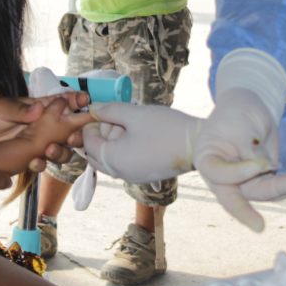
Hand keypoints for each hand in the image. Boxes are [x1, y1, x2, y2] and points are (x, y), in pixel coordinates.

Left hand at [16, 99, 95, 156]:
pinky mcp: (26, 160)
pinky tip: (34, 162)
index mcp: (36, 109)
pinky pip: (41, 164)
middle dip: (76, 134)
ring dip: (61, 152)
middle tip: (72, 136)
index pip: (61, 103)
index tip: (85, 100)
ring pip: (60, 151)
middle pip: (68, 131)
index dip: (75, 101)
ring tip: (50, 149)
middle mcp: (40, 127)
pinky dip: (41, 164)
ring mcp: (35, 145)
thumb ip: (19, 109)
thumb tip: (39, 108)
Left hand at [82, 102, 202, 182]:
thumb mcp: (135, 114)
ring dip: (112, 141)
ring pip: (109, 159)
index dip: (89, 124)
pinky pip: (123, 163)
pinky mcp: (143, 175)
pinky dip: (122, 149)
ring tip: (128, 123)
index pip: (88, 142)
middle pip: (95, 154)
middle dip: (99, 134)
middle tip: (114, 116)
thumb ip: (110, 110)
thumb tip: (93, 108)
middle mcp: (120, 173)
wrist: (198, 145)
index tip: (100, 109)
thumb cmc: (167, 128)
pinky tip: (136, 133)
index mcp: (114, 159)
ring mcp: (132, 176)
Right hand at [192, 88, 285, 232]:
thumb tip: (268, 169)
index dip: (241, 172)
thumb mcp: (240, 127)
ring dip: (279, 189)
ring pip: (258, 192)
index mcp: (207, 158)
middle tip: (259, 227)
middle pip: (234, 195)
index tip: (263, 163)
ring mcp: (240, 179)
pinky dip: (284, 187)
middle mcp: (221, 175)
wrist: (246, 106)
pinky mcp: (258, 178)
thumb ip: (251, 150)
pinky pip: (271, 188)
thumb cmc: (236, 114)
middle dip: (248, 211)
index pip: (220, 173)